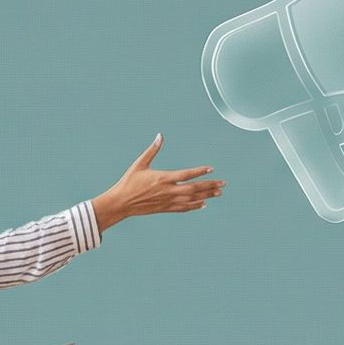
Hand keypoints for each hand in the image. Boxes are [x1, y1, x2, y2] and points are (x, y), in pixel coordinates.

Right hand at [92, 136, 224, 230]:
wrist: (121, 203)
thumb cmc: (129, 182)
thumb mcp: (139, 164)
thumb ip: (152, 150)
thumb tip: (160, 136)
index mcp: (163, 178)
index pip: (186, 175)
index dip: (199, 172)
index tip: (211, 168)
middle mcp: (168, 191)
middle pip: (194, 189)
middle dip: (210, 186)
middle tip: (223, 184)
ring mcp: (168, 201)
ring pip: (192, 199)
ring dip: (206, 196)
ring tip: (218, 193)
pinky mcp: (165, 208)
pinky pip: (184, 208)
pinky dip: (195, 206)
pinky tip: (203, 204)